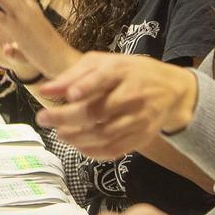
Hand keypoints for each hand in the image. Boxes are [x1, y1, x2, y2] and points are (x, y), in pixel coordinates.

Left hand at [35, 54, 200, 158]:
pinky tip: (78, 145)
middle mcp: (132, 95)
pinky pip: (114, 149)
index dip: (86, 87)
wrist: (172, 90)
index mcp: (122, 71)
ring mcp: (139, 118)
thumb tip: (44, 90)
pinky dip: (92, 151)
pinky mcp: (142, 136)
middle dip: (66, 117)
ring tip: (59, 133)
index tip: (69, 95)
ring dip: (76, 137)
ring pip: (103, 134)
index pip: (102, 79)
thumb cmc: (129, 72)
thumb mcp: (103, 63)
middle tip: (43, 118)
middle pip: (96, 111)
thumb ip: (73, 75)